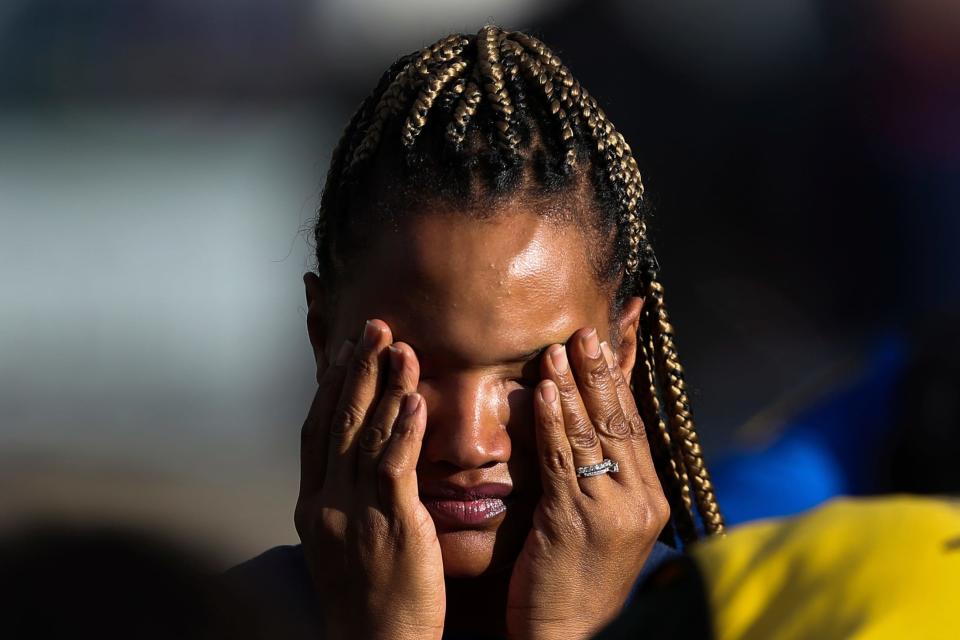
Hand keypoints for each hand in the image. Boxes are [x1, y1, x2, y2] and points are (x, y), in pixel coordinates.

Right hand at [294, 319, 445, 639]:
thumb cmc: (366, 597)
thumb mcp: (340, 542)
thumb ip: (344, 497)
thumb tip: (354, 461)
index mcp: (311, 505)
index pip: (316, 431)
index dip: (330, 387)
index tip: (344, 351)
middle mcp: (326, 502)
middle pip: (339, 422)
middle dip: (356, 370)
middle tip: (373, 327)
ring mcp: (354, 513)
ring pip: (366, 436)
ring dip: (384, 386)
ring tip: (399, 346)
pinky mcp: (390, 525)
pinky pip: (394, 466)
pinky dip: (403, 429)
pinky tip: (415, 399)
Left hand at [505, 327, 669, 639]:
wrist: (568, 637)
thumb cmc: (577, 582)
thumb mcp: (604, 527)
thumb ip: (603, 479)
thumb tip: (591, 433)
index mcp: (652, 500)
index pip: (635, 428)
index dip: (618, 383)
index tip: (604, 345)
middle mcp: (640, 501)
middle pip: (620, 423)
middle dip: (599, 374)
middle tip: (583, 333)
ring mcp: (612, 511)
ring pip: (592, 435)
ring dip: (573, 388)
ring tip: (557, 350)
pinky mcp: (577, 521)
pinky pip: (563, 461)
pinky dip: (554, 422)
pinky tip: (544, 392)